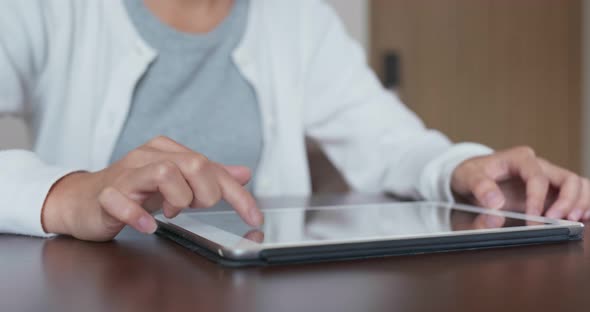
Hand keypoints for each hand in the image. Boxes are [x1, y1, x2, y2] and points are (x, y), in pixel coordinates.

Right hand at [42, 136, 263, 240]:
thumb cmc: (133, 190)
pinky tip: (148, 225)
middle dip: (205, 193)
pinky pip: (122, 200)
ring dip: (177, 199)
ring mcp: (126, 174)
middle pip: (194, 163)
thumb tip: (244, 174)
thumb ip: (210, 177)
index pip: (212, 167)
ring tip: (170, 211)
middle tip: (194, 207)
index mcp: (168, 151)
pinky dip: (138, 216)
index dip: (238, 195)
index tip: (254, 217)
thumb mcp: (177, 182)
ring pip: (163, 172)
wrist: (84, 200)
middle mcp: (148, 156)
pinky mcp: (106, 194)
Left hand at [451, 146, 589, 221]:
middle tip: (556, 221)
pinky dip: (583, 204)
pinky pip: (577, 193)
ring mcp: (548, 177)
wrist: (471, 176)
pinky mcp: (551, 190)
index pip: (538, 176)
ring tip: (572, 221)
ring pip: (578, 184)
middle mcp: (538, 166)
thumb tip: (495, 206)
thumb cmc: (471, 174)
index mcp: (519, 159)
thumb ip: (479, 189)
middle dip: (567, 201)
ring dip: (580, 203)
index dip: (538, 198)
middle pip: (568, 178)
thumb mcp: (466, 178)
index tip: (532, 217)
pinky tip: (581, 218)